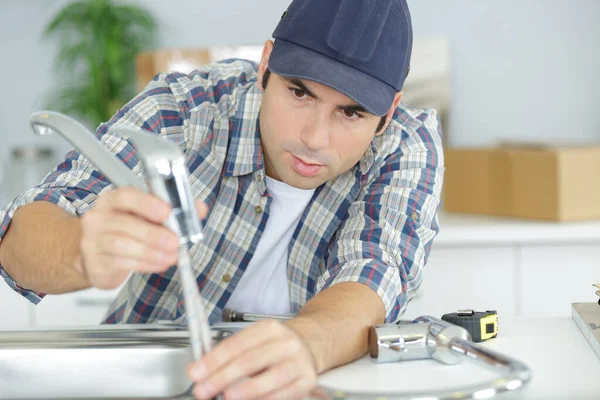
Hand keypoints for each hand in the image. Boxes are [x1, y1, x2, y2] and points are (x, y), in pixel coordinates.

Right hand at [77, 187, 206, 288]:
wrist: (97, 255)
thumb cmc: (127, 231)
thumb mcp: (147, 216)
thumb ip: (175, 210)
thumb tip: (199, 207)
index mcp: (113, 201)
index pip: (125, 196)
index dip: (146, 203)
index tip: (166, 212)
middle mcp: (99, 218)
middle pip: (124, 224)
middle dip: (153, 234)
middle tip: (174, 242)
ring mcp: (93, 241)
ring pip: (121, 245)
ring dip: (151, 252)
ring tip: (171, 256)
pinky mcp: (96, 263)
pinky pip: (121, 262)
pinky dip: (145, 264)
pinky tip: (160, 263)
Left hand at [188, 319, 318, 399]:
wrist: (309, 347)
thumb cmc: (275, 348)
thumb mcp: (255, 341)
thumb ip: (230, 355)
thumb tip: (201, 371)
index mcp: (269, 328)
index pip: (237, 344)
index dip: (214, 359)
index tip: (196, 373)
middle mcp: (285, 342)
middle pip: (251, 360)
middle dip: (223, 377)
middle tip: (203, 389)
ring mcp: (299, 361)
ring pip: (271, 377)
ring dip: (246, 390)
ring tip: (227, 396)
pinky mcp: (307, 380)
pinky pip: (285, 393)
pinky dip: (266, 399)